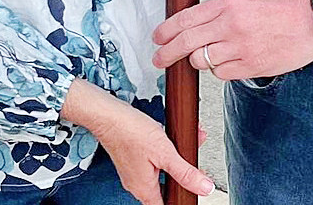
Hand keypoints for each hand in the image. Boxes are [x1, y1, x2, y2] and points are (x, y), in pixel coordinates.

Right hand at [62, 81, 214, 204]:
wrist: (108, 115)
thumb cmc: (129, 132)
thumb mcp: (164, 153)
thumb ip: (185, 172)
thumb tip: (204, 187)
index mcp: (144, 189)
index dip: (180, 199)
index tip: (191, 191)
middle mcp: (136, 183)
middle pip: (165, 188)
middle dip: (183, 176)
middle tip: (195, 167)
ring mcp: (133, 171)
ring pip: (160, 171)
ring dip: (176, 160)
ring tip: (189, 144)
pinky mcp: (132, 157)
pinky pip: (153, 160)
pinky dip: (165, 151)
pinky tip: (172, 138)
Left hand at [152, 0, 312, 81]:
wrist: (310, 21)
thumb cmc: (279, 9)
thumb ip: (216, 11)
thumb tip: (189, 26)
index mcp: (227, 3)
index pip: (185, 18)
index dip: (166, 31)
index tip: (157, 38)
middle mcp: (231, 24)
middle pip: (186, 43)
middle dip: (167, 53)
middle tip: (159, 59)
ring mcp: (240, 47)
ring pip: (202, 60)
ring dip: (200, 60)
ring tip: (213, 54)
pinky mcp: (250, 66)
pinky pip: (221, 73)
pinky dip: (221, 70)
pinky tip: (232, 60)